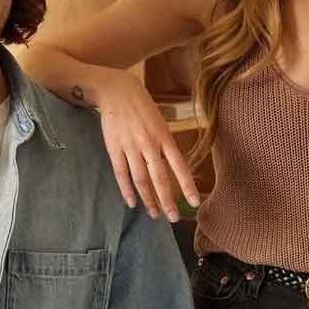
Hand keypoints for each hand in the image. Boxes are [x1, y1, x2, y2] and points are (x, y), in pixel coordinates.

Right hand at [97, 75, 198, 220]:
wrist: (116, 90)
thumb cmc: (142, 105)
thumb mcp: (160, 120)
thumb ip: (165, 143)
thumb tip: (172, 166)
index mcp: (164, 136)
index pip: (179, 166)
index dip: (186, 186)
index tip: (194, 202)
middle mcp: (149, 144)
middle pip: (159, 178)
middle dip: (167, 201)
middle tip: (172, 218)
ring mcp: (130, 147)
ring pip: (140, 180)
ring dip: (148, 199)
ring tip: (154, 214)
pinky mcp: (114, 148)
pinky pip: (121, 174)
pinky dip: (127, 190)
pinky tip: (132, 202)